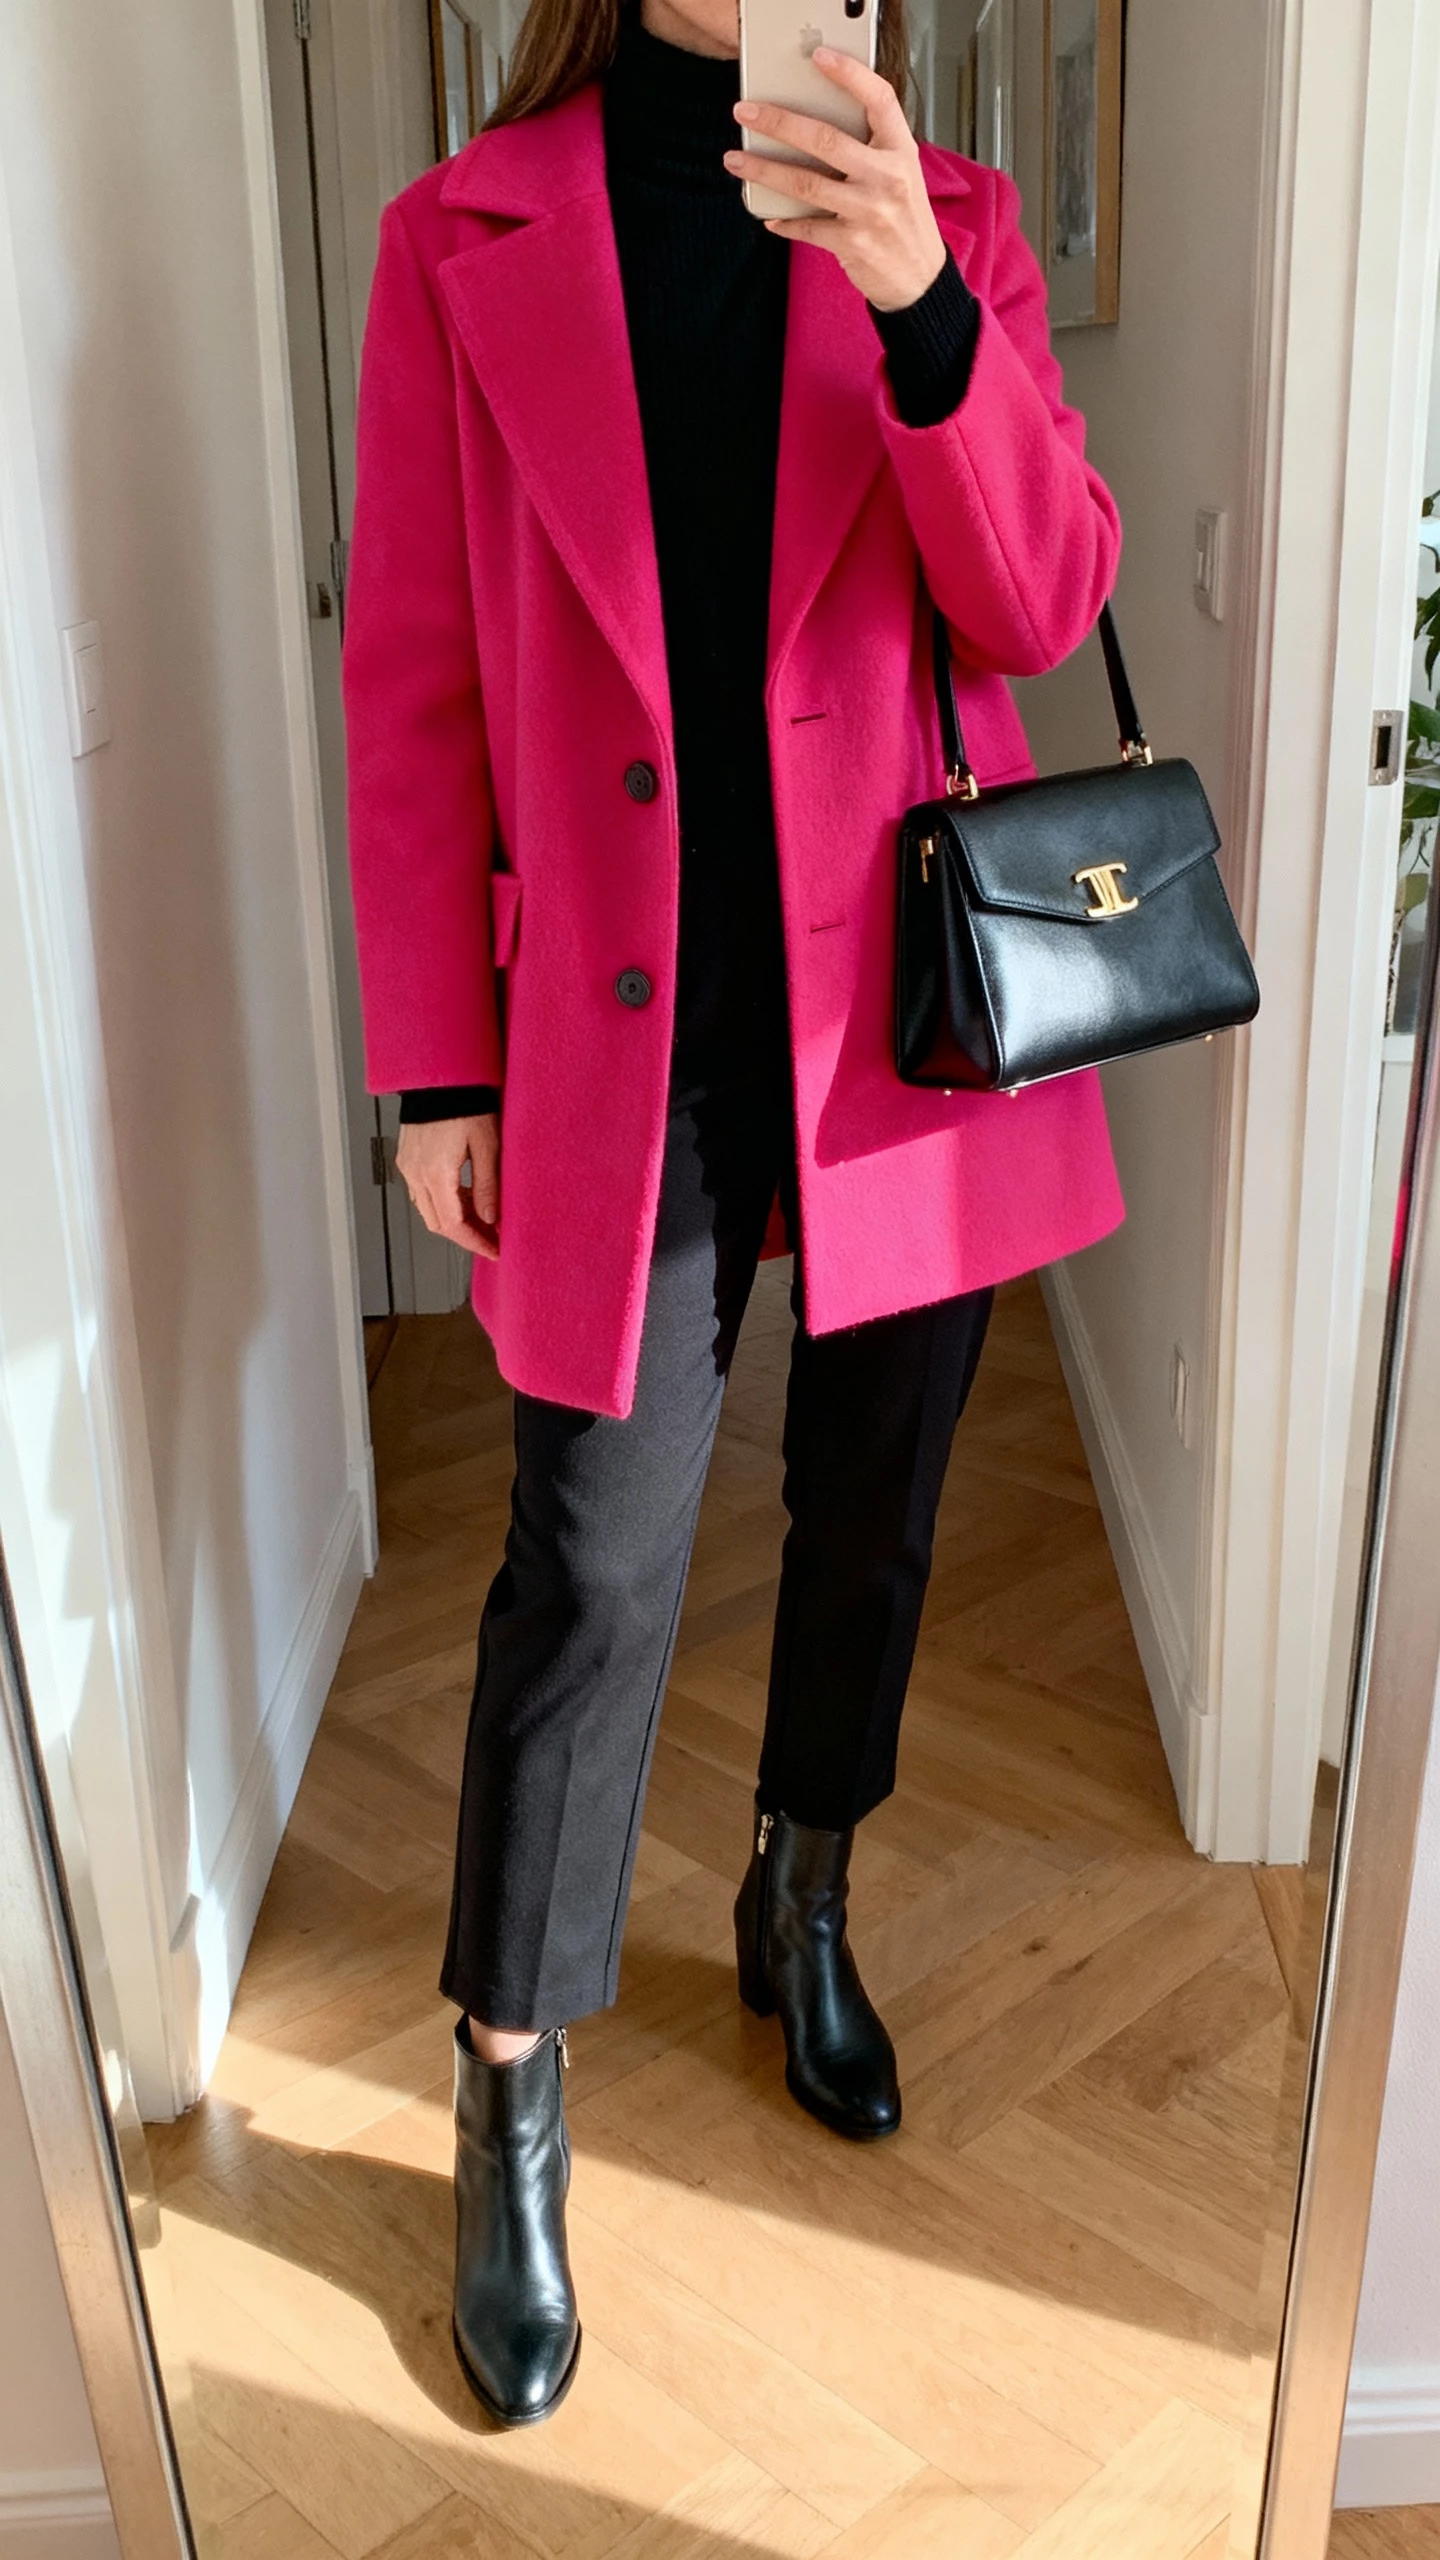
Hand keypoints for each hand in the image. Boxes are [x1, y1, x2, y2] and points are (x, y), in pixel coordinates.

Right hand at [396, 1114, 499, 1259]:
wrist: (441, 1078)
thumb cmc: (467, 1103)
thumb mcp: (487, 1145)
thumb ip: (488, 1186)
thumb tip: (491, 1218)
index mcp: (436, 1173)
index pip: (454, 1225)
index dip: (475, 1242)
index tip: (494, 1249)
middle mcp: (416, 1173)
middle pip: (438, 1223)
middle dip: (466, 1235)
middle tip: (492, 1238)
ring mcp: (409, 1166)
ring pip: (428, 1210)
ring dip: (454, 1220)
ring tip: (481, 1218)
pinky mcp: (407, 1158)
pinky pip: (421, 1193)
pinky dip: (442, 1203)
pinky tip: (463, 1196)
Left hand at [724, 50, 945, 311]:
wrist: (919, 276)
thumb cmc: (903, 217)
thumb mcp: (900, 173)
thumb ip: (869, 148)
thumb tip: (811, 128)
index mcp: (901, 151)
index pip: (879, 99)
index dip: (850, 74)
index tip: (819, 57)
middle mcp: (887, 177)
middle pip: (824, 139)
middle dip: (778, 122)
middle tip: (745, 112)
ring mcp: (870, 211)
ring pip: (805, 182)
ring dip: (764, 170)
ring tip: (736, 160)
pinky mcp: (853, 243)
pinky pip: (807, 226)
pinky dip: (784, 221)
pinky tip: (769, 215)